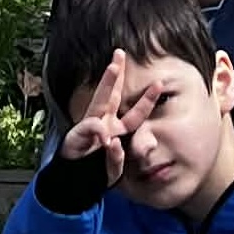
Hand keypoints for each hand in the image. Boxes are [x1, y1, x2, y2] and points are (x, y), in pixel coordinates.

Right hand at [59, 50, 162, 182]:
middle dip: (116, 73)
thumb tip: (112, 146)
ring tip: (113, 67)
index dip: (147, 99)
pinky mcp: (76, 134)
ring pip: (99, 100)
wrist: (73, 180)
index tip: (160, 84)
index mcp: (114, 127)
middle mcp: (102, 121)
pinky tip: (104, 137)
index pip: (134, 111)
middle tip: (120, 53)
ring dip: (107, 83)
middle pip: (112, 93)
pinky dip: (97, 130)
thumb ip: (116, 158)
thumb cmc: (94, 170)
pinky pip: (90, 127)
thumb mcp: (112, 166)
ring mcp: (90, 126)